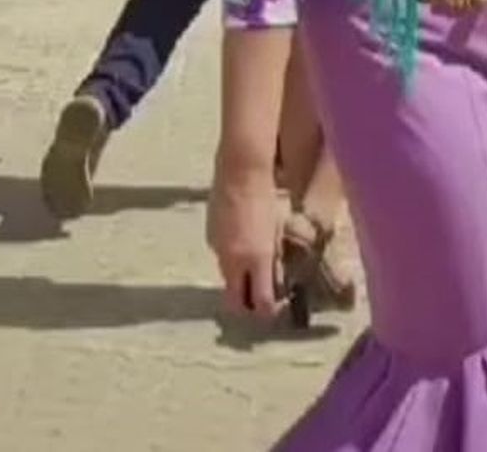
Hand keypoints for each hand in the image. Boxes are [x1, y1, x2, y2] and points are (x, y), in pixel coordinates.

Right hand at [207, 157, 282, 319]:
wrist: (241, 174)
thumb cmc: (267, 198)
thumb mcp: (277, 232)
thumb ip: (272, 259)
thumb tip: (273, 281)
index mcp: (257, 258)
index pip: (259, 299)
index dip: (265, 311)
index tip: (271, 312)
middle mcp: (234, 260)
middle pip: (234, 300)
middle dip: (245, 306)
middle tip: (256, 303)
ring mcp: (218, 250)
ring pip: (228, 278)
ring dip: (239, 280)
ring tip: (252, 271)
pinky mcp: (210, 238)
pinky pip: (221, 257)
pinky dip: (231, 259)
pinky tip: (240, 245)